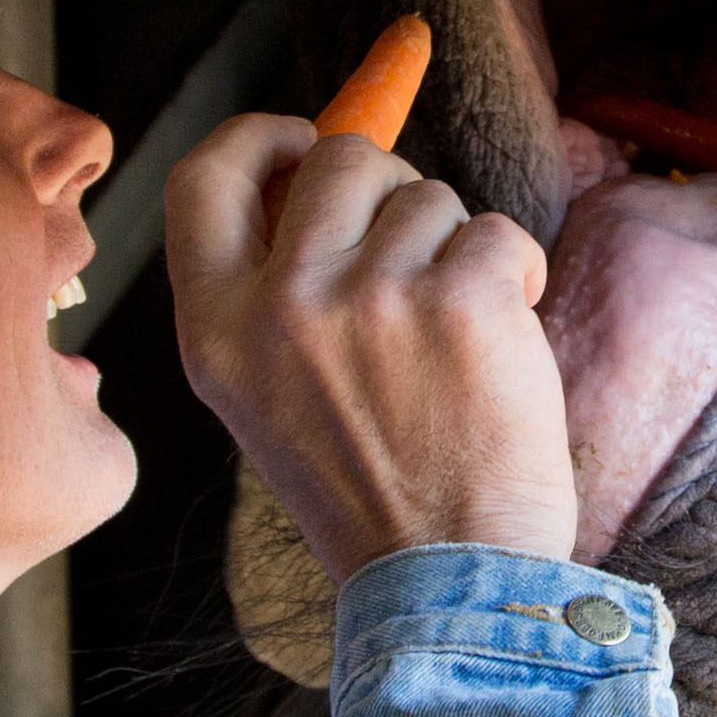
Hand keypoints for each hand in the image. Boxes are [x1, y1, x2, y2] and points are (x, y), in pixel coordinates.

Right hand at [163, 112, 578, 579]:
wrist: (448, 579)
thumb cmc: (369, 487)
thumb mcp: (268, 393)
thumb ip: (272, 287)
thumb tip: (318, 162)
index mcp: (213, 330)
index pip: (201, 177)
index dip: (258, 138)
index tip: (303, 136)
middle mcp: (281, 302)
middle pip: (339, 160)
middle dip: (391, 187)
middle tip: (414, 258)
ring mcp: (372, 295)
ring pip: (429, 197)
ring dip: (455, 248)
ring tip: (453, 337)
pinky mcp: (462, 298)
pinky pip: (496, 233)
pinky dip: (516, 275)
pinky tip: (502, 340)